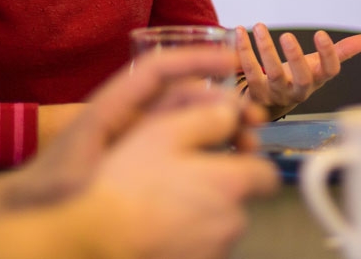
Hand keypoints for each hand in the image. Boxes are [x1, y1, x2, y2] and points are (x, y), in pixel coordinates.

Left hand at [1, 47, 263, 208]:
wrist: (24, 211)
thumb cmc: (46, 184)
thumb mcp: (85, 152)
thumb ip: (125, 123)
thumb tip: (187, 101)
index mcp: (113, 105)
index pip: (158, 69)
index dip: (196, 57)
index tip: (231, 59)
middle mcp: (128, 117)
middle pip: (184, 97)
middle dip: (222, 99)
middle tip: (253, 115)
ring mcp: (137, 140)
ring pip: (189, 123)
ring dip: (221, 126)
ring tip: (248, 140)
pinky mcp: (143, 162)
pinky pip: (182, 148)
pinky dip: (209, 148)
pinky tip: (228, 159)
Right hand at [69, 101, 280, 258]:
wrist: (94, 238)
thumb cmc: (127, 183)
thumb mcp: (164, 132)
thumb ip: (209, 118)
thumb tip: (233, 114)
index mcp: (233, 184)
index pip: (266, 174)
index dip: (247, 161)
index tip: (225, 155)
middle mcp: (233, 223)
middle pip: (239, 201)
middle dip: (217, 188)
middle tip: (179, 177)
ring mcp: (214, 252)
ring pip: (217, 226)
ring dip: (199, 214)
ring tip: (160, 203)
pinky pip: (200, 248)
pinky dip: (185, 238)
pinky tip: (156, 227)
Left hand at [236, 24, 360, 118]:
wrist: (271, 103)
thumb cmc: (298, 78)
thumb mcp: (320, 64)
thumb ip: (342, 51)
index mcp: (317, 80)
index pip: (329, 71)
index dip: (327, 55)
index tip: (321, 34)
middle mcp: (298, 90)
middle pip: (301, 78)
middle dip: (295, 57)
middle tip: (287, 35)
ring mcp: (276, 93)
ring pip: (272, 74)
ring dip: (265, 49)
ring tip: (260, 27)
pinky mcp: (255, 93)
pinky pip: (249, 73)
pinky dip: (243, 51)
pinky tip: (241, 32)